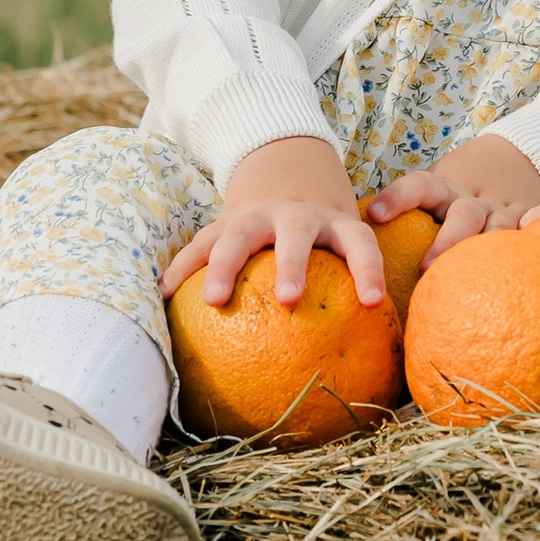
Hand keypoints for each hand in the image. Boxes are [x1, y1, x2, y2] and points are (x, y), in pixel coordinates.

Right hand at [159, 136, 390, 312]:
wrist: (288, 176)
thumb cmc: (324, 237)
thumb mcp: (344, 245)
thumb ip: (353, 288)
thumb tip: (375, 364)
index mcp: (336, 222)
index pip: (360, 243)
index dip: (369, 269)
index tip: (373, 301)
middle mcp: (297, 215)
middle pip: (297, 234)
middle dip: (293, 263)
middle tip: (289, 299)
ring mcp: (257, 215)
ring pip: (240, 234)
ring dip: (226, 265)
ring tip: (214, 300)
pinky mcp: (225, 221)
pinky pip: (201, 244)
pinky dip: (183, 268)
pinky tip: (164, 294)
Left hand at [364, 133, 539, 268]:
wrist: (508, 158)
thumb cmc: (451, 196)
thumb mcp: (430, 198)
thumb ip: (400, 225)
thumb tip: (350, 251)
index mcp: (441, 189)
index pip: (417, 186)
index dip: (398, 197)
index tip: (376, 213)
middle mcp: (470, 197)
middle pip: (460, 216)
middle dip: (445, 242)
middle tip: (427, 268)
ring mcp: (501, 206)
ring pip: (498, 225)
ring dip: (490, 240)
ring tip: (482, 258)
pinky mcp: (526, 215)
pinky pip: (537, 218)